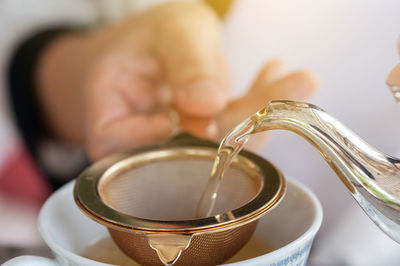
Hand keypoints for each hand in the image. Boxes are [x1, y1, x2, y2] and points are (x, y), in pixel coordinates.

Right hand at [37, 2, 317, 160]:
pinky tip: (280, 75)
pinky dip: (259, 107)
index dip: (164, 138)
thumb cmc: (151, 33)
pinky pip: (231, 133)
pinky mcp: (200, 140)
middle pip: (182, 149)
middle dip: (241, 123)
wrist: (152, 44)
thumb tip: (206, 104)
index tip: (204, 115)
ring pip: (216, 146)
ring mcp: (174, 143)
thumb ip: (184, 61)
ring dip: (261, 114)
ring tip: (300, 80)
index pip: (123, 143)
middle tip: (294, 86)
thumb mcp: (168, 30)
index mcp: (107, 112)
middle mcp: (138, 138)